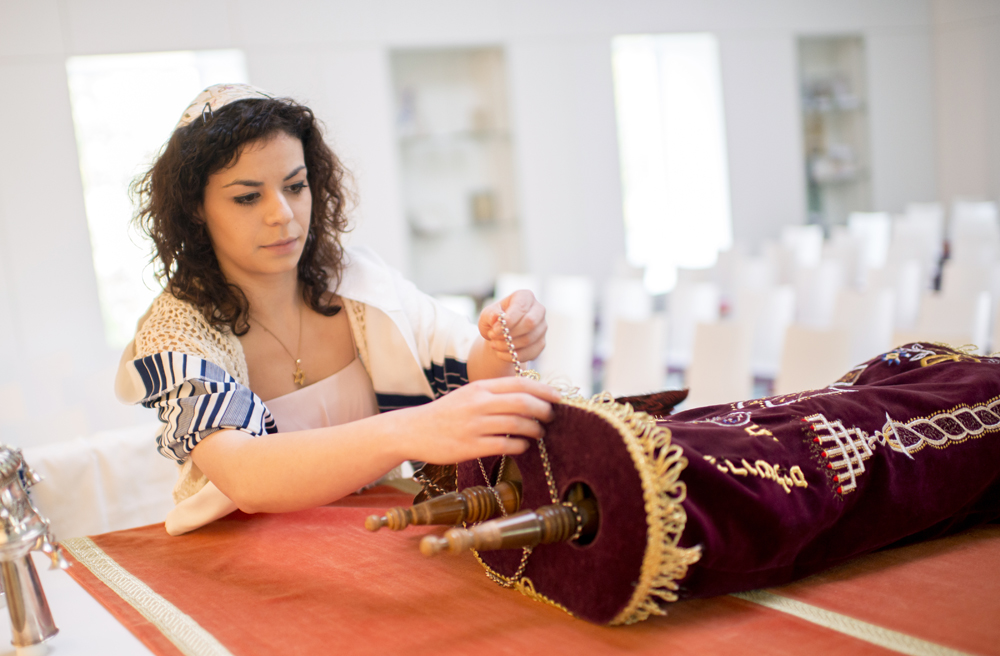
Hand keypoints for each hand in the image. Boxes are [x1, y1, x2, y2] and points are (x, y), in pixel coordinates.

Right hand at [403, 377, 559, 463]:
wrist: (414, 430)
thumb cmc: (447, 413)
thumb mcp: (469, 394)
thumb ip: (495, 393)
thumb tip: (529, 395)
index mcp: (480, 387)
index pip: (520, 384)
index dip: (544, 390)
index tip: (558, 397)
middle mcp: (478, 403)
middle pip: (523, 403)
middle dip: (544, 410)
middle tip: (551, 416)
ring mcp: (474, 425)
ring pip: (517, 424)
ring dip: (534, 429)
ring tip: (539, 433)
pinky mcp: (470, 446)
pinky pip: (504, 445)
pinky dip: (520, 446)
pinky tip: (523, 446)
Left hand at [479, 290, 546, 364]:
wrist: (500, 334)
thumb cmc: (494, 320)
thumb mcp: (487, 315)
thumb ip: (490, 315)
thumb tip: (496, 317)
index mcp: (525, 297)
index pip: (521, 308)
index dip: (508, 320)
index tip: (494, 330)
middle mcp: (538, 310)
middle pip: (530, 323)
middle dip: (509, 334)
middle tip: (493, 338)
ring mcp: (542, 327)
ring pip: (529, 339)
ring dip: (508, 346)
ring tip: (494, 345)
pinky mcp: (541, 343)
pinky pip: (531, 353)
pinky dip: (513, 356)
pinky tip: (500, 353)